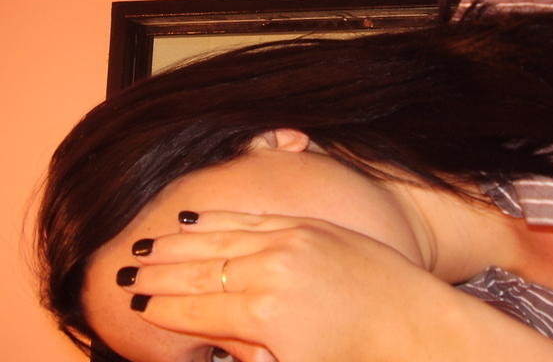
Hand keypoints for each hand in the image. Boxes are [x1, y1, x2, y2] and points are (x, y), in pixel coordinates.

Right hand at [123, 211, 462, 361]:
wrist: (413, 321)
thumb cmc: (354, 356)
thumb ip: (244, 353)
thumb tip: (209, 339)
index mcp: (263, 314)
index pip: (195, 308)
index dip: (162, 308)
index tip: (135, 303)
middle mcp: (272, 269)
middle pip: (199, 270)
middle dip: (159, 272)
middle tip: (125, 271)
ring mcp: (291, 240)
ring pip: (219, 239)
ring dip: (179, 243)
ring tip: (149, 244)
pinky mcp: (308, 226)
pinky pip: (252, 219)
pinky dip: (219, 221)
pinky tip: (196, 220)